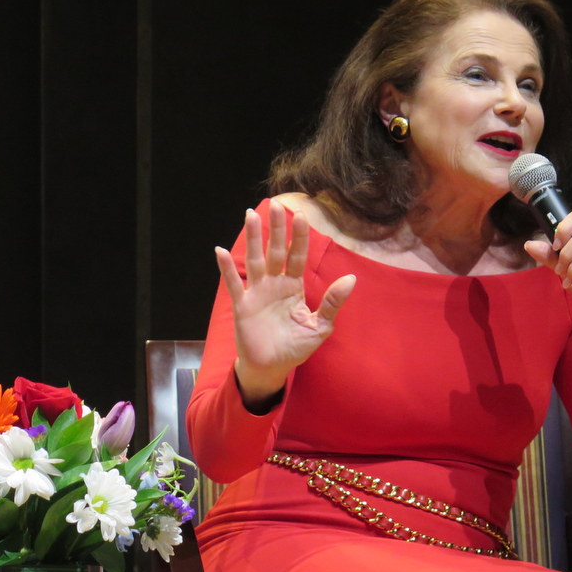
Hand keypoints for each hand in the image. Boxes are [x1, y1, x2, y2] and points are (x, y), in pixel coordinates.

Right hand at [216, 200, 355, 409]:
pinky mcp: (242, 305)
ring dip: (252, 238)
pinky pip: (234, 284)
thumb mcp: (320, 326)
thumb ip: (333, 302)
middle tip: (274, 204)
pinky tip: (220, 251)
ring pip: (255, 260)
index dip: (299, 237)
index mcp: (294, 287)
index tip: (302, 215)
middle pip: (275, 251)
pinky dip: (227, 269)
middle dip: (275, 228)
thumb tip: (351, 279)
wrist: (272, 368)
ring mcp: (257, 293)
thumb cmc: (296, 346)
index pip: (297, 256)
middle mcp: (274, 284)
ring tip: (249, 215)